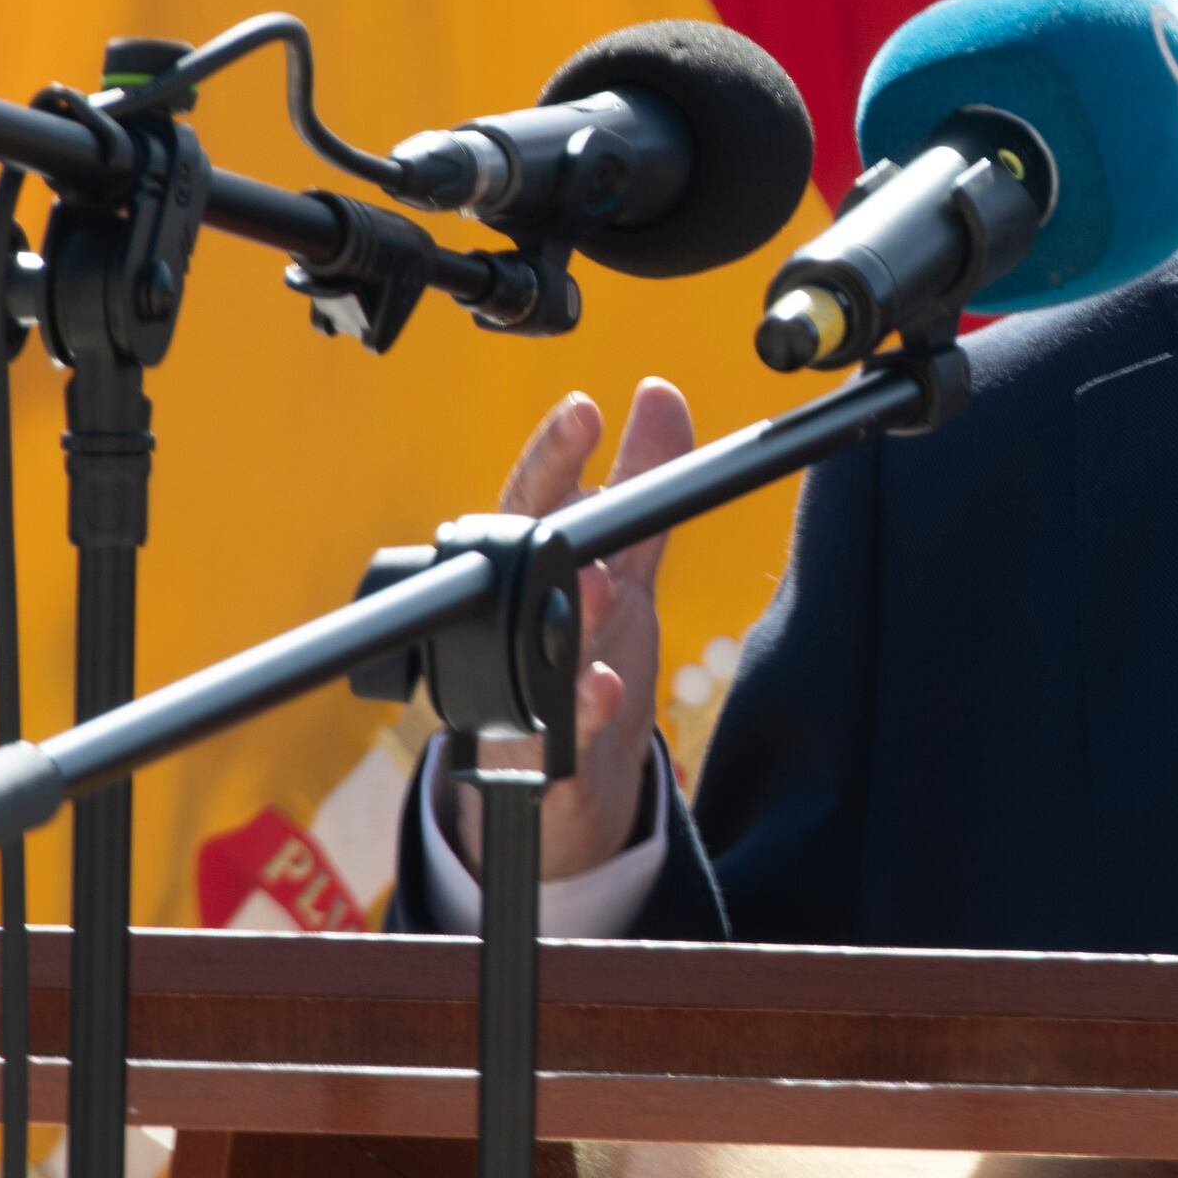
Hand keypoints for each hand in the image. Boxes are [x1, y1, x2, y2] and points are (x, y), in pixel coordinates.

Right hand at [450, 378, 696, 881]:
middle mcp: (519, 627)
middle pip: (523, 573)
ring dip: (566, 619)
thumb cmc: (585, 654)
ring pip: (538, 650)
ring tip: (594, 587)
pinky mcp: (550, 757)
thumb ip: (642, 484)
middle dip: (546, 534)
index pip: (533, 506)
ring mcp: (526, 692)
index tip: (584, 410)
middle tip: (581, 498)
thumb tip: (658, 394)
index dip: (556, 458)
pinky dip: (583, 713)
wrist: (565, 783)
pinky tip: (601, 690)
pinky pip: (564, 736)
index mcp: (533, 575)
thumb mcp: (626, 566)